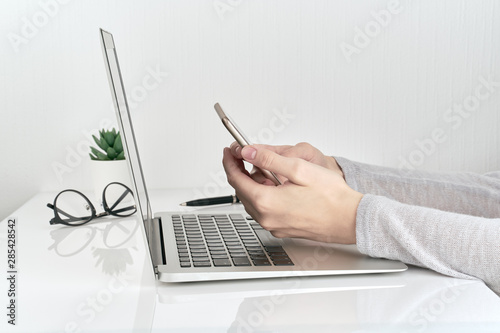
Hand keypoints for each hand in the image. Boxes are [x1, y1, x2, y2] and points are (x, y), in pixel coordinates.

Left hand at [222, 145, 362, 243]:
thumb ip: (269, 159)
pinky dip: (264, 195)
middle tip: (243, 155)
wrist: (351, 220)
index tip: (229, 151)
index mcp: (266, 202)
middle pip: (242, 190)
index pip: (236, 179)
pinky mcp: (283, 229)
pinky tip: (276, 185)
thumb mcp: (299, 168)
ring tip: (265, 169)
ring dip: (253, 184)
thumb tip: (248, 152)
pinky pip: (265, 210)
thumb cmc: (332, 197)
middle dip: (240, 171)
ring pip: (253, 201)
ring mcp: (274, 226)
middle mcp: (266, 218)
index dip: (230, 161)